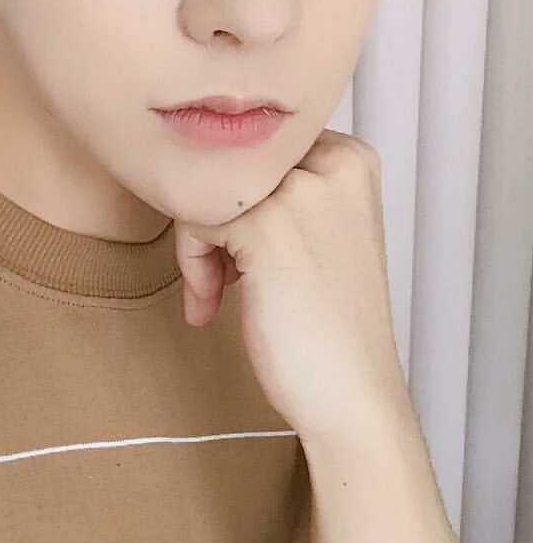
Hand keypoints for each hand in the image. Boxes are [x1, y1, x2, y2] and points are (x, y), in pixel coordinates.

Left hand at [174, 129, 410, 443]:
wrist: (352, 394)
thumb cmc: (326, 322)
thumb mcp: (318, 231)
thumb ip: (280, 188)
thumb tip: (201, 163)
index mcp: (352, 158)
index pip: (255, 148)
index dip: (237, 198)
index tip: (240, 252)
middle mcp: (334, 163)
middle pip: (228, 164)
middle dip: (215, 220)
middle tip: (225, 277)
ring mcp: (301, 192)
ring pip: (203, 189)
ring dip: (200, 246)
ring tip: (218, 293)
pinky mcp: (264, 228)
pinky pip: (191, 221)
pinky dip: (192, 266)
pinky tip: (211, 307)